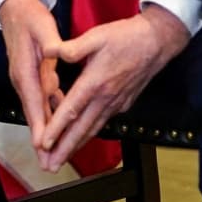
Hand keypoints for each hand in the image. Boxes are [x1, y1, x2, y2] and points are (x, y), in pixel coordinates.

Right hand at [0, 0, 64, 167]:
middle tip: (48, 163)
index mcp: (25, 70)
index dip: (38, 124)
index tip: (42, 144)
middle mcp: (22, 80)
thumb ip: (49, 41)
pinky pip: (41, 101)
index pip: (33, 101)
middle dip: (41, 139)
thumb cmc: (30, 17)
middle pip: (33, 114)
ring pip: (37, 111)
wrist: (16, 9)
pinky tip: (59, 126)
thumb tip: (53, 52)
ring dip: (44, 132)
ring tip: (52, 153)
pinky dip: (48, 116)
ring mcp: (25, 80)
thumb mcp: (42, 26)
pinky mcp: (31, 78)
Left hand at [37, 3, 190, 170]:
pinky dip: (90, 133)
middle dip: (65, 149)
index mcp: (95, 82)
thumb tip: (49, 51)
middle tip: (51, 165)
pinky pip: (103, 122)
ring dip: (77, 146)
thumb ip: (71, 47)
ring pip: (93, 129)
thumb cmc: (126, 37)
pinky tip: (82, 138)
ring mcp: (116, 103)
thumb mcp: (96, 36)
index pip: (71, 110)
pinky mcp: (124, 103)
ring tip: (63, 159)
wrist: (157, 41)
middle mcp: (106, 98)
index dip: (56, 128)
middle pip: (82, 129)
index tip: (44, 143)